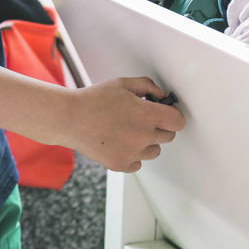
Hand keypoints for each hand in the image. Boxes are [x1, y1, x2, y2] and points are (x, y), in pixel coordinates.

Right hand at [62, 77, 184, 172]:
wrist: (70, 119)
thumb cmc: (93, 100)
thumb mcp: (122, 84)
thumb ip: (147, 86)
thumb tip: (160, 94)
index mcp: (147, 115)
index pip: (178, 122)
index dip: (173, 116)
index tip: (166, 114)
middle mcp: (143, 136)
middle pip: (168, 137)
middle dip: (159, 127)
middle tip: (141, 119)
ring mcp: (133, 153)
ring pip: (153, 151)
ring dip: (146, 142)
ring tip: (127, 130)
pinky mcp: (121, 165)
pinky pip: (137, 162)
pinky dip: (132, 154)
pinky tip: (119, 141)